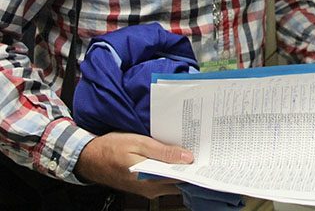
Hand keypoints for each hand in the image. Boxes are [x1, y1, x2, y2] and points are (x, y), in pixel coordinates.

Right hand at [74, 132, 191, 197]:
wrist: (89, 157)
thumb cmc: (111, 149)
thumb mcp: (139, 144)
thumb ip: (164, 152)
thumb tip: (187, 158)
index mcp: (150, 181)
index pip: (181, 178)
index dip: (195, 167)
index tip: (206, 156)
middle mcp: (150, 189)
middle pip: (178, 180)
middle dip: (190, 166)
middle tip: (201, 149)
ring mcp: (147, 188)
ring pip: (171, 179)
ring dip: (180, 166)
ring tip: (189, 149)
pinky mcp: (144, 184)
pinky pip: (162, 178)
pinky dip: (170, 167)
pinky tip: (173, 155)